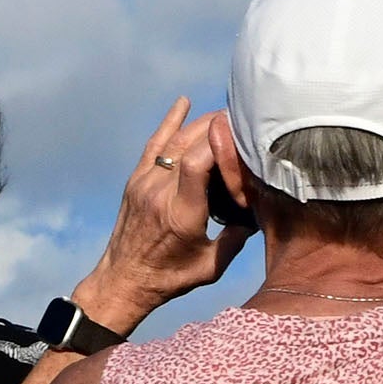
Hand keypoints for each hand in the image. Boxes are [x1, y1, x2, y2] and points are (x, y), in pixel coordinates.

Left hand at [82, 100, 254, 322]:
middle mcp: (161, 193)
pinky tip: (183, 103)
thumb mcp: (211, 267)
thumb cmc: (170, 278)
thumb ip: (237, 239)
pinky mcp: (136, 180)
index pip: (197, 163)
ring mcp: (144, 183)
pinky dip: (170, 121)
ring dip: (200, 123)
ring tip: (225, 114)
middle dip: (217, 128)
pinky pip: (154, 144)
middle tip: (243, 121)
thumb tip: (259, 210)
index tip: (243, 137)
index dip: (220, 143)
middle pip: (189, 145)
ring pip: (174, 141)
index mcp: (182, 214)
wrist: (123, 280)